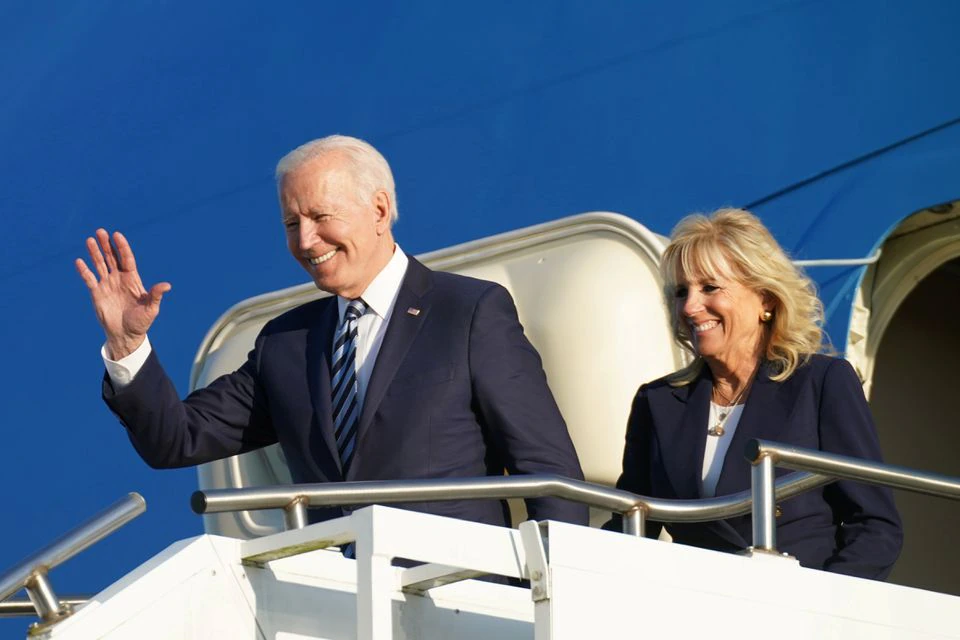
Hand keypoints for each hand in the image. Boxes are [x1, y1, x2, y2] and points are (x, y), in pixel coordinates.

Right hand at [75, 229, 170, 359]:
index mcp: (132, 279)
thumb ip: (156, 295)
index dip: (122, 247)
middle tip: (100, 231)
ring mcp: (107, 285)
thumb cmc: (141, 321)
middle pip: (111, 258)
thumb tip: (167, 285)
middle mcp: (119, 279)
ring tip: (89, 240)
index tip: (117, 235)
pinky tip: (79, 261)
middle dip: (106, 245)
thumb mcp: (151, 308)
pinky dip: (84, 271)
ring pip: (100, 265)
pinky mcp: (97, 293)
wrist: (126, 335)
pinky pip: (89, 279)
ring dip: (95, 253)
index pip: (126, 259)